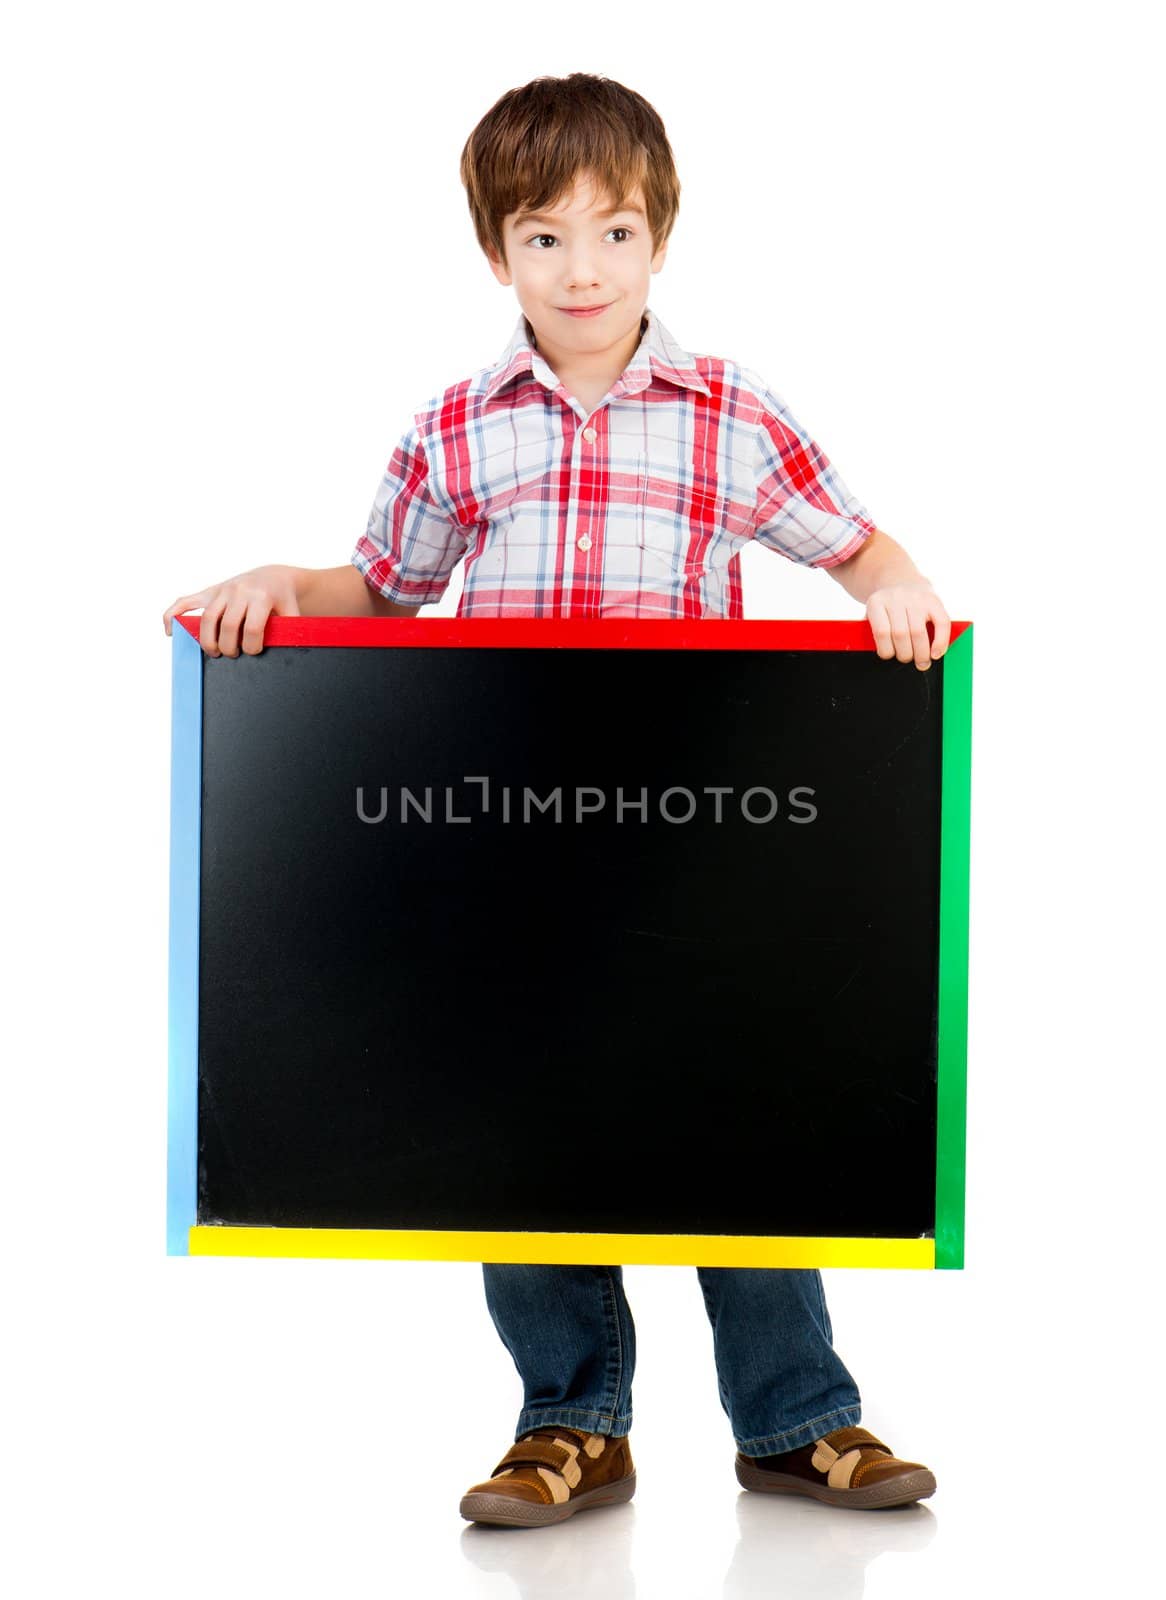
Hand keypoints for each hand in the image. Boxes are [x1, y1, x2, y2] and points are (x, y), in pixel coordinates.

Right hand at [162, 564, 301, 656]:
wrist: (274, 577)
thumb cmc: (282, 601)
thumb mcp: (291, 614)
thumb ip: (288, 632)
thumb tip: (283, 655)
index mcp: (261, 597)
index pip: (252, 627)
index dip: (252, 646)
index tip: (253, 652)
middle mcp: (239, 591)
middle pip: (227, 625)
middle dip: (228, 646)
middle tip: (232, 656)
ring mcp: (222, 590)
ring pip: (207, 617)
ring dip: (207, 640)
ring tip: (213, 652)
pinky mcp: (209, 591)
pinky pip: (186, 601)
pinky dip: (174, 615)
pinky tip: (170, 631)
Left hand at [866, 582, 950, 671]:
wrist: (901, 579)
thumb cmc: (886, 607)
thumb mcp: (873, 614)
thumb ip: (873, 632)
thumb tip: (881, 656)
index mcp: (876, 603)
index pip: (881, 632)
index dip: (886, 650)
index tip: (890, 656)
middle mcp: (896, 597)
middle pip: (900, 634)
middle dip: (905, 655)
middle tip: (908, 661)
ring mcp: (916, 597)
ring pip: (918, 632)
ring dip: (921, 653)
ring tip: (922, 662)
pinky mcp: (934, 600)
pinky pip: (941, 623)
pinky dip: (940, 641)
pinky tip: (936, 653)